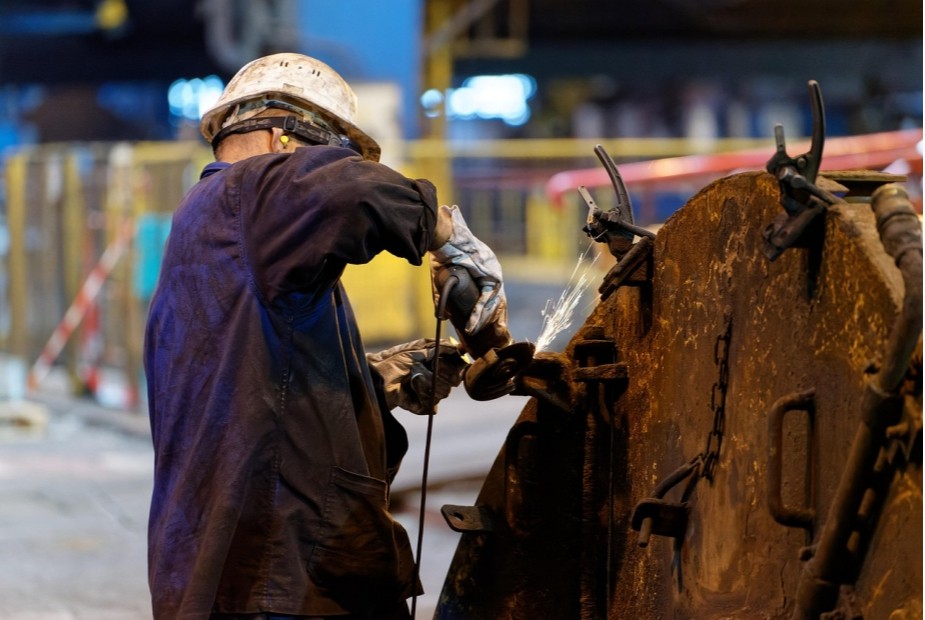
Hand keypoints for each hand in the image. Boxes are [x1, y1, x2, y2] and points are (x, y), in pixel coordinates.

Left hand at [367, 339, 467, 413]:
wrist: (376, 380)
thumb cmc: (393, 362)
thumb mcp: (415, 350)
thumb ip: (438, 347)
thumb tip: (457, 347)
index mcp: (436, 362)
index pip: (456, 366)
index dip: (456, 365)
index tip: (454, 361)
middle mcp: (435, 378)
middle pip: (453, 380)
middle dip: (439, 374)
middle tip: (423, 368)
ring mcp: (429, 392)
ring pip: (443, 392)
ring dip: (426, 384)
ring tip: (412, 380)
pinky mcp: (423, 405)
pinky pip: (432, 405)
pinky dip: (421, 397)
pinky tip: (410, 393)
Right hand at [430, 205, 506, 333]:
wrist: (446, 238)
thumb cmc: (442, 254)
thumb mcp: (443, 277)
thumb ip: (442, 295)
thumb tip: (442, 316)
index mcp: (482, 269)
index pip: (486, 294)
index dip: (481, 311)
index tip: (475, 325)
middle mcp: (491, 270)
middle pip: (492, 300)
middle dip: (486, 319)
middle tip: (476, 331)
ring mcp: (494, 272)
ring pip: (491, 302)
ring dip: (481, 319)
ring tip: (472, 331)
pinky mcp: (493, 275)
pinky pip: (488, 297)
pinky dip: (479, 311)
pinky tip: (473, 323)